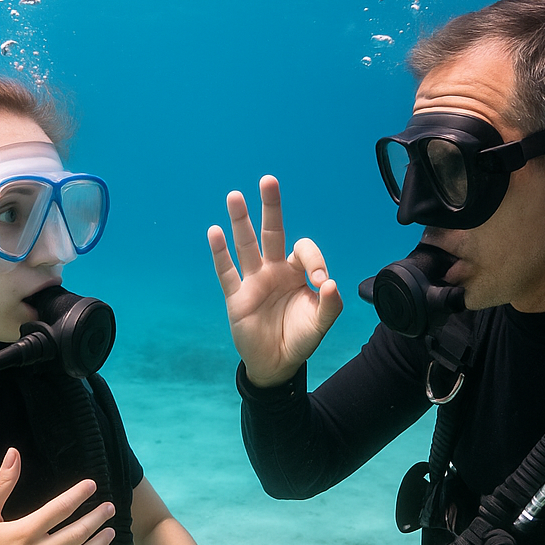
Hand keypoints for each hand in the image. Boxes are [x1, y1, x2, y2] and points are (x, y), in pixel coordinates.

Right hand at [208, 174, 342, 386]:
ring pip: (246, 245)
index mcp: (297, 272)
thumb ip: (330, 304)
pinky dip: (220, 254)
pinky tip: (215, 232)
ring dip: (240, 221)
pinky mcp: (236, 297)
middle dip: (271, 207)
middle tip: (268, 181)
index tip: (320, 283)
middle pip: (272, 232)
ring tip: (235, 196)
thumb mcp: (321, 323)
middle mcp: (274, 270)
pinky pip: (227, 272)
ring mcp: (254, 281)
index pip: (304, 250)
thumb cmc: (299, 339)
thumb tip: (329, 283)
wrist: (277, 363)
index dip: (314, 260)